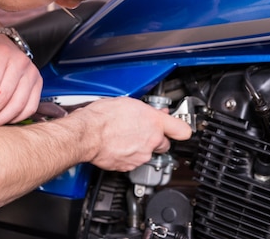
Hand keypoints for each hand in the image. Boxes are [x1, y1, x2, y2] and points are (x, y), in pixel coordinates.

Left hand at [0, 34, 41, 125]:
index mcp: (1, 54)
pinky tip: (4, 120)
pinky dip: (17, 117)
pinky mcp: (38, 83)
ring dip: (2, 119)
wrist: (1, 46)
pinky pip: (30, 106)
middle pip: (5, 95)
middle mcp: (20, 62)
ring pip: (19, 103)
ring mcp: (32, 73)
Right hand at [73, 97, 191, 171]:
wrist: (86, 134)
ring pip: (148, 154)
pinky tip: (118, 146)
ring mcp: (142, 155)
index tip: (180, 128)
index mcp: (154, 122)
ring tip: (125, 137)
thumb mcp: (128, 103)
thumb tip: (154, 112)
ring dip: (140, 147)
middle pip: (164, 144)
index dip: (182, 129)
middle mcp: (152, 141)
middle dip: (156, 139)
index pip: (182, 130)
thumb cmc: (102, 116)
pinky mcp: (129, 166)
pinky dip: (128, 156)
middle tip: (142, 131)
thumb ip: (146, 111)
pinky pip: (134, 162)